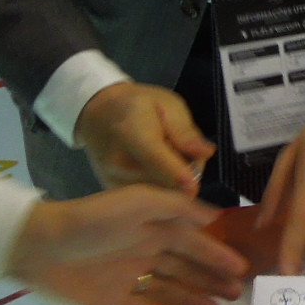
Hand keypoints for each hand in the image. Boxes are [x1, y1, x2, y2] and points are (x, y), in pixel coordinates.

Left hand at [6, 187, 247, 304]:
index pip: (193, 242)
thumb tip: (215, 216)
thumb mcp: (140, 202)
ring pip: (169, 290)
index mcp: (152, 227)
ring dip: (193, 298)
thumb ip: (178, 208)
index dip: (217, 254)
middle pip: (185, 268)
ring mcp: (128, 278)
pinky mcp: (111, 301)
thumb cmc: (94, 221)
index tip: (242, 267)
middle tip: (237, 293)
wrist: (41, 246)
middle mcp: (144, 251)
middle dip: (211, 278)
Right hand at [77, 82, 214, 193]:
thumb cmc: (138, 105)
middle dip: (187, 175)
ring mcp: (113, 180)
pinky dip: (162, 189)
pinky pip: (149, 200)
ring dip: (175, 183)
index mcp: (133, 133)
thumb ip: (185, 131)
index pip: (158, 161)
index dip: (180, 177)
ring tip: (170, 159)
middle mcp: (119, 163)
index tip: (194, 188)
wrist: (99, 114)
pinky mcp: (114, 193)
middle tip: (187, 154)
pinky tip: (158, 171)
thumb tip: (205, 153)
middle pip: (165, 183)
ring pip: (161, 195)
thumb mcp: (168, 104)